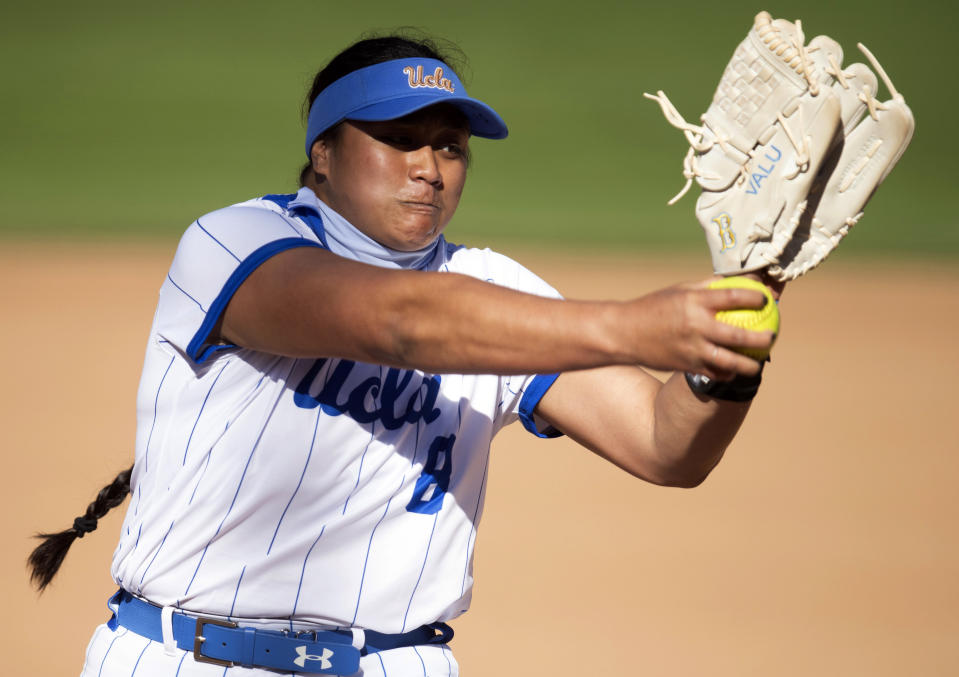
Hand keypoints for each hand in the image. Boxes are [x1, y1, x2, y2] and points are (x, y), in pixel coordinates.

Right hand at [624, 279, 775, 379]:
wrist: (625, 333)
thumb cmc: (654, 307)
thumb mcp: (679, 290)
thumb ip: (707, 287)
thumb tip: (736, 282)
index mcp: (694, 301)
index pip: (733, 297)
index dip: (754, 298)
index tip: (766, 300)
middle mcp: (695, 325)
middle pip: (738, 334)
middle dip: (761, 338)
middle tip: (772, 337)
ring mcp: (691, 348)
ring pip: (729, 361)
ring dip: (749, 364)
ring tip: (758, 363)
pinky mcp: (686, 365)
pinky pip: (714, 372)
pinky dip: (726, 373)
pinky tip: (733, 371)